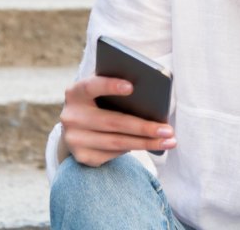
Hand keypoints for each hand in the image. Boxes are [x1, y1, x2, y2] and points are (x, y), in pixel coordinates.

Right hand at [59, 75, 176, 166]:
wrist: (76, 125)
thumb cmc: (98, 99)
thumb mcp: (101, 88)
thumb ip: (116, 83)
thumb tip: (149, 90)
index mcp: (76, 92)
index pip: (92, 86)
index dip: (110, 86)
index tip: (132, 87)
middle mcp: (70, 116)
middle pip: (112, 122)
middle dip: (144, 126)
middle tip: (168, 129)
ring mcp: (74, 139)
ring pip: (117, 142)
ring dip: (146, 143)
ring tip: (169, 141)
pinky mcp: (82, 156)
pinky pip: (115, 153)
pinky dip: (134, 148)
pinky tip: (151, 145)